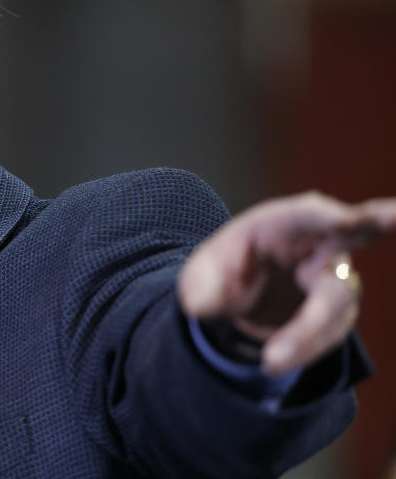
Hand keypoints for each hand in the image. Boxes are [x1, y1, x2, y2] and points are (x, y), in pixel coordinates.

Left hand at [177, 192, 395, 374]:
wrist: (239, 303)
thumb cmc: (223, 274)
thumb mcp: (199, 279)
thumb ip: (202, 289)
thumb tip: (205, 305)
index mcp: (280, 223)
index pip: (308, 214)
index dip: (328, 217)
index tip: (346, 218)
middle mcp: (317, 243)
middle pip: (353, 234)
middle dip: (374, 222)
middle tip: (390, 215)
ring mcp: (334, 276)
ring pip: (334, 303)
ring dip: (305, 333)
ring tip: (270, 361)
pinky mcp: (339, 310)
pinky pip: (329, 333)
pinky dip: (303, 349)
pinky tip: (276, 359)